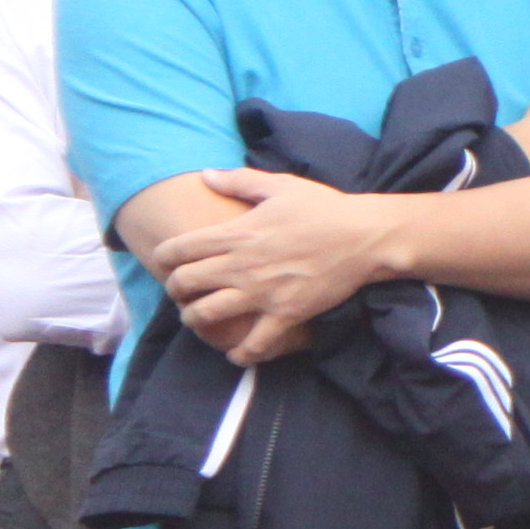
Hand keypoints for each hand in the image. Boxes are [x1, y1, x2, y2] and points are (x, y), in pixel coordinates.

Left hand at [146, 173, 398, 366]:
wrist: (366, 237)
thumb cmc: (325, 208)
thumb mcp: (283, 186)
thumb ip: (240, 180)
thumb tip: (206, 174)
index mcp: (236, 234)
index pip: (176, 250)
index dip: (163, 258)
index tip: (169, 263)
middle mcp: (241, 266)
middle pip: (183, 284)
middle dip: (175, 289)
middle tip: (183, 291)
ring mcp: (261, 293)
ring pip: (205, 315)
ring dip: (195, 320)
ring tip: (201, 318)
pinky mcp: (285, 314)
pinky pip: (253, 343)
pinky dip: (240, 353)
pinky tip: (237, 354)